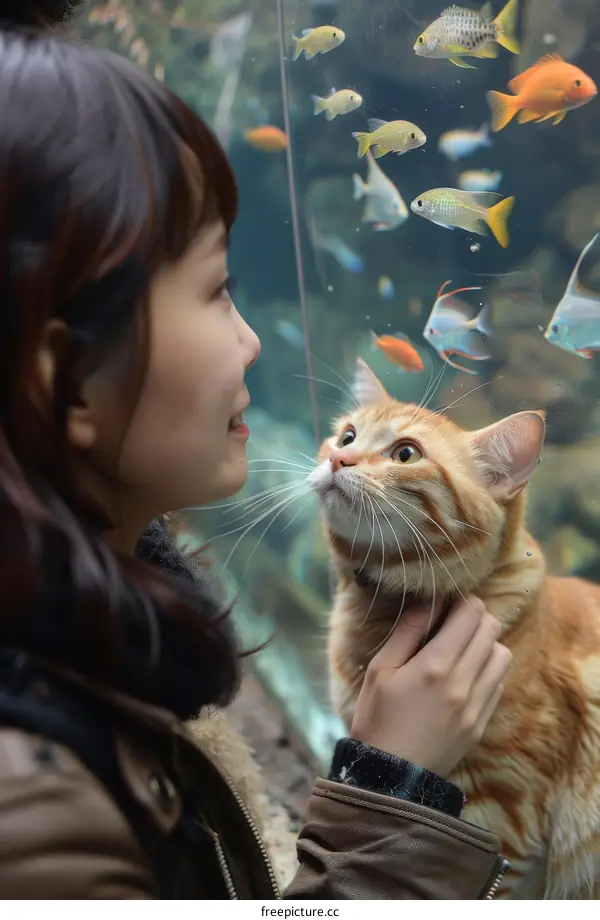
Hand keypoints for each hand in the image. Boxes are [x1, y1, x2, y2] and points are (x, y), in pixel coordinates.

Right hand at [351, 596, 511, 777]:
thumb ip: (408, 632)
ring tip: (462, 650)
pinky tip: (464, 677)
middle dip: (475, 617)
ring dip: (486, 644)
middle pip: (491, 629)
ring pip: (502, 655)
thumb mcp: (380, 670)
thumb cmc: (377, 718)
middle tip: (453, 622)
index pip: (471, 614)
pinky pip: (498, 683)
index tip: (447, 602)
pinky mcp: (482, 724)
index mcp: (435, 665)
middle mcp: (463, 683)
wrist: (390, 778)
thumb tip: (429, 601)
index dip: (462, 600)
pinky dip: (487, 671)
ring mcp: (477, 706)